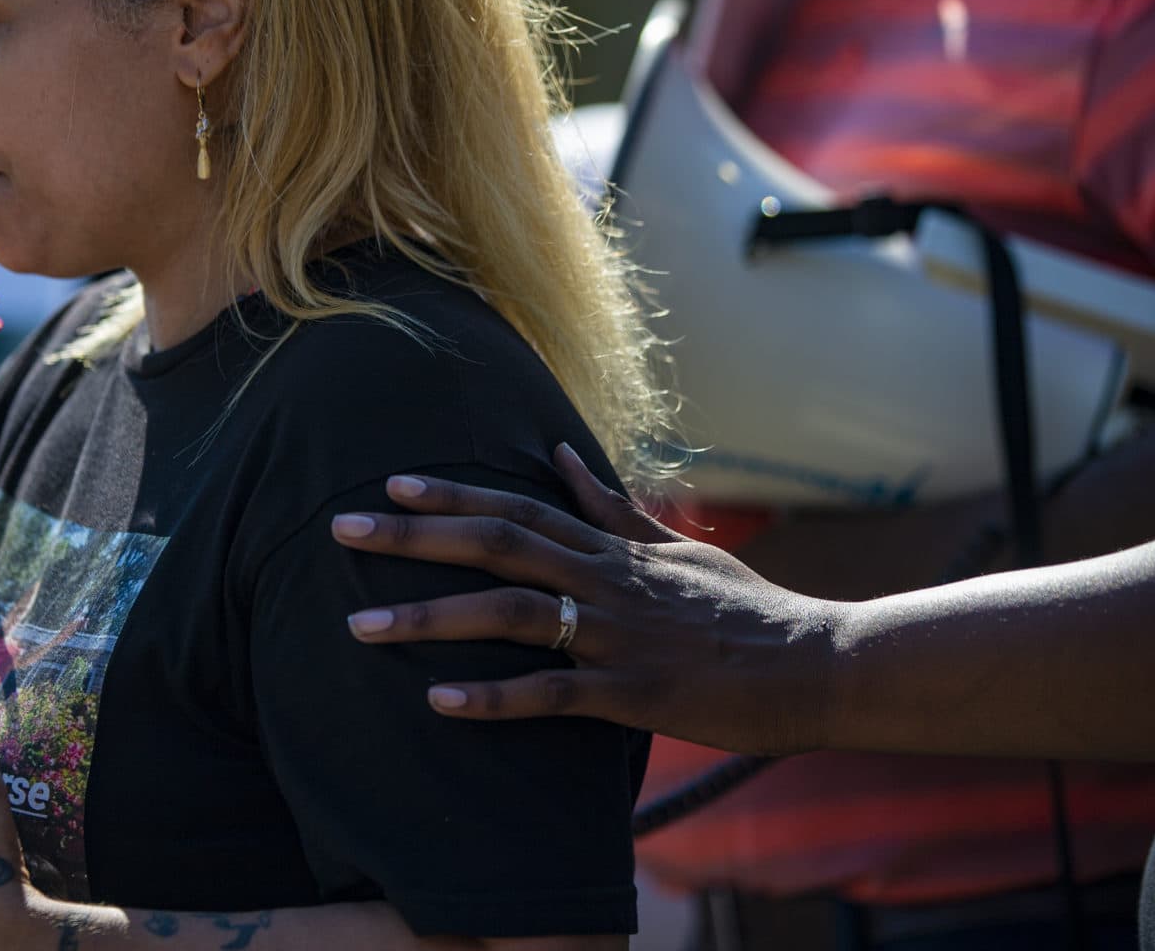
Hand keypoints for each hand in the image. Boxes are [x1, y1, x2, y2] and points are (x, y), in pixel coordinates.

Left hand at [331, 444, 841, 752]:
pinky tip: (437, 701)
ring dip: (429, 617)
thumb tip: (559, 452)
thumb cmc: (743, 608)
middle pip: (495, 545)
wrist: (815, 664)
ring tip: (359, 627)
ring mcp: (616, 636)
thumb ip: (612, 506)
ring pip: (509, 613)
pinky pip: (550, 693)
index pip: (517, 508)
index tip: (388, 485)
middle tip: (339, 530)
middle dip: (412, 538)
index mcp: (611, 548)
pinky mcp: (632, 695)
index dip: (450, 495)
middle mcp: (604, 581)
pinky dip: (492, 696)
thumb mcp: (676, 546)